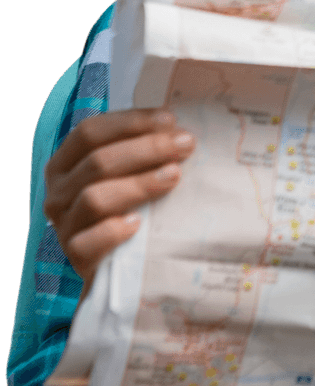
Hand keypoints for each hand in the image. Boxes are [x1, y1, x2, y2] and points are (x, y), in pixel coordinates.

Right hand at [43, 108, 195, 288]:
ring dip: (139, 184)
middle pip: (98, 161)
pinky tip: (139, 224)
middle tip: (185, 145)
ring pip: (95, 198)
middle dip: (147, 149)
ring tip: (174, 175)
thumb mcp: (130, 172)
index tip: (171, 120)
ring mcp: (64, 225)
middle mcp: (58, 192)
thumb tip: (178, 127)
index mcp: (66, 163)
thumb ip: (142, 148)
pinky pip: (88, 243)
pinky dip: (113, 231)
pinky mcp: (75, 257)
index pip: (90, 132)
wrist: (122, 264)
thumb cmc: (132, 205)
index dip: (130, 122)